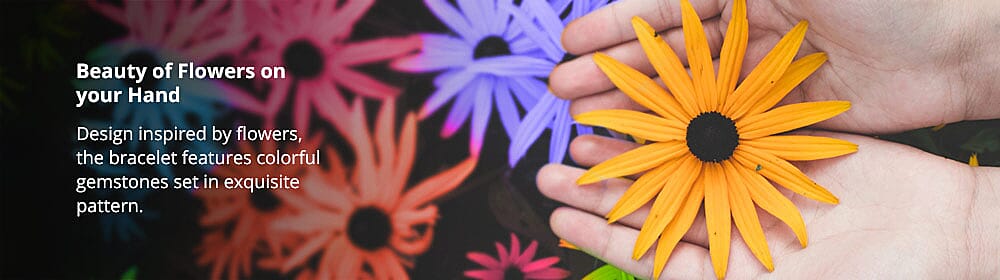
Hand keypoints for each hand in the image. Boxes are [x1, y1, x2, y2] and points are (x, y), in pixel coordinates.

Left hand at [538, 132, 999, 277]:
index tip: (557, 212)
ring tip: (585, 130)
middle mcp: (730, 229)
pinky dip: (685, 120)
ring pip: (676, 166)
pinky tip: (651, 103)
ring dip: (634, 150)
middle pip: (653, 207)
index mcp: (726, 272)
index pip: (648, 256)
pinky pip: (720, 134)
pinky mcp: (777, 152)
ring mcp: (752, 188)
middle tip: (552, 167)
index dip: (601, 236)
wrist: (948, 233)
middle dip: (602, 188)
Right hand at [549, 0, 999, 133]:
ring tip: (588, 127)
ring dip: (638, 112)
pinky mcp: (789, 120)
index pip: (664, 10)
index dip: (615, 26)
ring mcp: (768, 80)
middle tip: (562, 95)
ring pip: (687, 98)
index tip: (569, 45)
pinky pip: (726, 131)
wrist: (961, 47)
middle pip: (665, 58)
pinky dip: (686, 142)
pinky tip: (650, 154)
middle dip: (612, 73)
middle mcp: (751, 33)